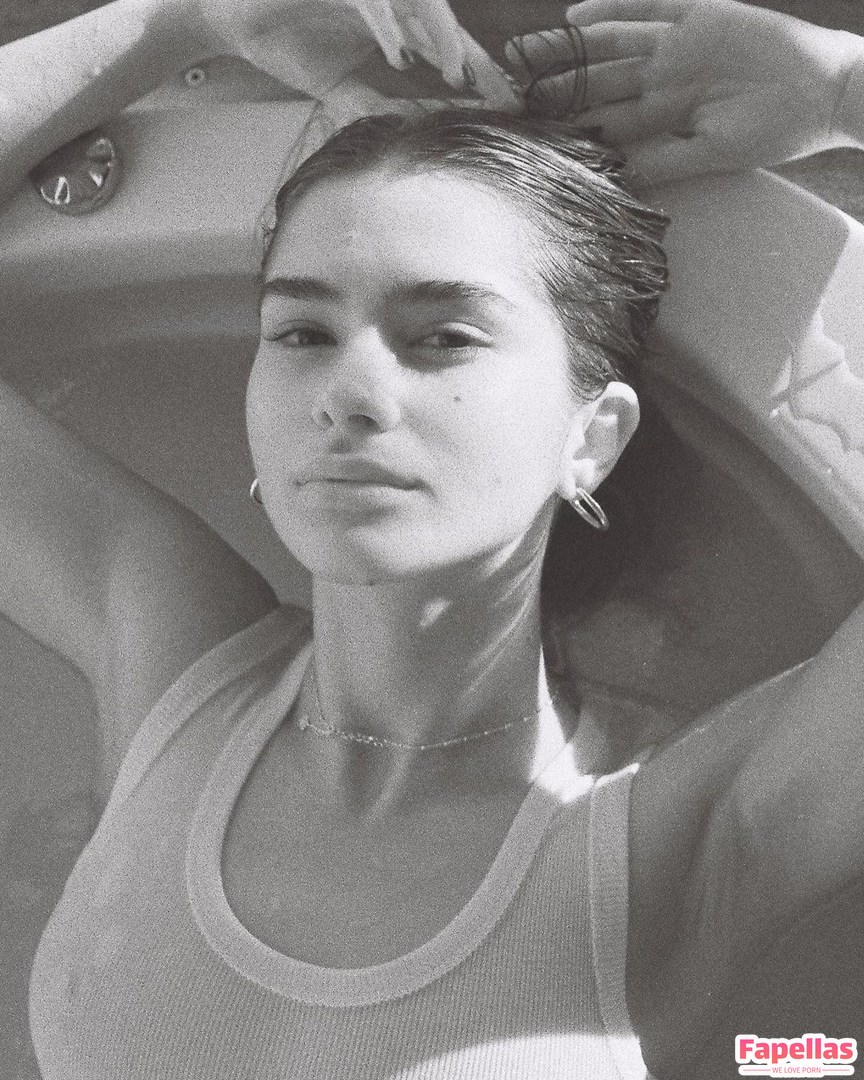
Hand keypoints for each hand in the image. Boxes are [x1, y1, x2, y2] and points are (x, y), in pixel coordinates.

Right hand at [188, 0, 518, 110]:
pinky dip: (389, 25)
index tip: (509, 113)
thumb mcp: (343, 90)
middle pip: (450, 30)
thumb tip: (419, 133)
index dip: (482, 81)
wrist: (234, 18)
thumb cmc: (289, 44)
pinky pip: (374, 0)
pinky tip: (398, 53)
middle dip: (479, 64)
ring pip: (422, 6)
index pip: (452, 53)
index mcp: (401, 30)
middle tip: (505, 97)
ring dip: (443, 39)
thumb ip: (381, 108)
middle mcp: (394, 6)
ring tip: (457, 73)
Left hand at [505, 0, 863, 182]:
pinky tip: (574, 16)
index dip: (562, 122)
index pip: (600, 119)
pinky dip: (612, 9)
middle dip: (550, 83)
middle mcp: (660, 80)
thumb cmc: (772, 131)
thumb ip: (661, 161)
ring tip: (521, 53)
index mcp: (660, 117)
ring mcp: (676, 46)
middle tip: (503, 89)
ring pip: (608, 44)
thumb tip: (613, 178)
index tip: (522, 131)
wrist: (825, 92)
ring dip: (565, 48)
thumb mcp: (711, 154)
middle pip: (593, 79)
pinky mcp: (698, 14)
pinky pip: (648, 7)